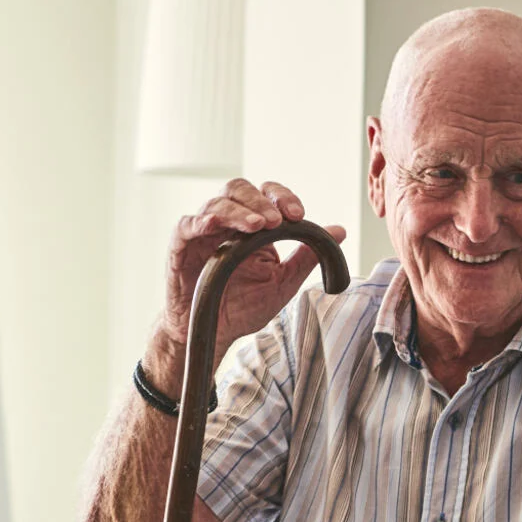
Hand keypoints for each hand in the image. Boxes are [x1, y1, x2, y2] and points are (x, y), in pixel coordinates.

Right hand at [157, 178, 346, 357]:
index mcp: (252, 227)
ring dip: (239, 210)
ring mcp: (203, 233)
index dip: (282, 197)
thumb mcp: (283, 282)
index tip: (299, 214)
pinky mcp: (181, 247)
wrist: (214, 332)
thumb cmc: (243, 306)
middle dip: (262, 200)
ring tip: (258, 225)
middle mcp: (227, 223)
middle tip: (278, 219)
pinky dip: (202, 221)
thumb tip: (339, 231)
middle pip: (239, 189)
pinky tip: (216, 226)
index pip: (267, 196)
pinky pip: (187, 225)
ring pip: (217, 203)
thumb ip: (308, 256)